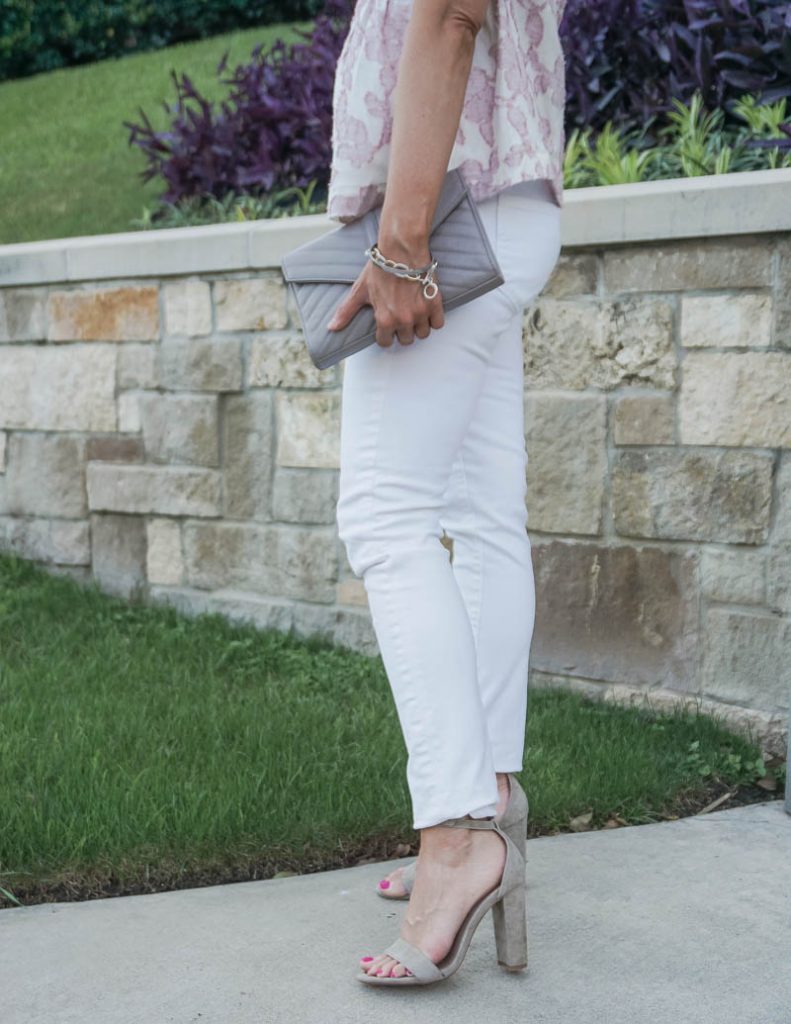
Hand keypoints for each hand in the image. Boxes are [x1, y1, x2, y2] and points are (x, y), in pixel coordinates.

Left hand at [326, 245, 444, 348]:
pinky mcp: (434, 304)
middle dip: (403, 330)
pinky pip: (438, 324)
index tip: (387, 324)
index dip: (386, 334)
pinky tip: (426, 308)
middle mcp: (403, 320)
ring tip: (414, 312)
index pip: (386, 342)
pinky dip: (434, 319)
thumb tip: (331, 328)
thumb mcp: (360, 291)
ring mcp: (420, 313)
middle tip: (402, 315)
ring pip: (423, 334)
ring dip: (419, 326)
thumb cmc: (380, 269)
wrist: (401, 250)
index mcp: (384, 320)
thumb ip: (346, 312)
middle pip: (406, 340)